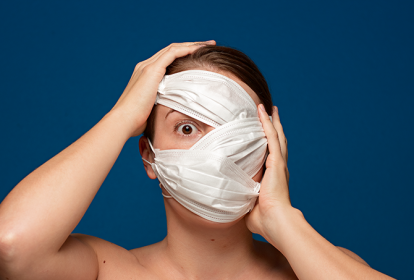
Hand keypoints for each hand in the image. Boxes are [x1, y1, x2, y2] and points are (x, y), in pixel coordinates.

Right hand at [109, 40, 215, 137]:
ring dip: (192, 45)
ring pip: (174, 48)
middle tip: (208, 45)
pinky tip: (199, 49)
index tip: (199, 57)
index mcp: (145, 75)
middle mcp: (145, 66)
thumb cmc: (137, 121)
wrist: (124, 121)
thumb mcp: (153, 108)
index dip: (184, 55)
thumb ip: (163, 104)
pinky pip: (172, 53)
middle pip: (172, 50)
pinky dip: (186, 49)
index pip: (167, 59)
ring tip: (208, 44)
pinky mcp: (152, 70)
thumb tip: (174, 113)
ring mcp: (147, 66)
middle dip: (191, 46)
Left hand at [245, 104, 290, 237]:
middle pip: (278, 141)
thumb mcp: (250, 206)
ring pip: (276, 135)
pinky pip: (271, 137)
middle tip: (272, 114)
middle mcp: (280, 167)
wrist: (275, 220)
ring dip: (271, 121)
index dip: (270, 143)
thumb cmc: (264, 219)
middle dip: (274, 126)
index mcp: (275, 177)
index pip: (273, 155)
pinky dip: (268, 123)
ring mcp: (279, 163)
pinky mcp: (276, 161)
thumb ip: (244, 201)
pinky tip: (263, 112)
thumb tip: (232, 204)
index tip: (267, 134)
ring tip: (267, 109)